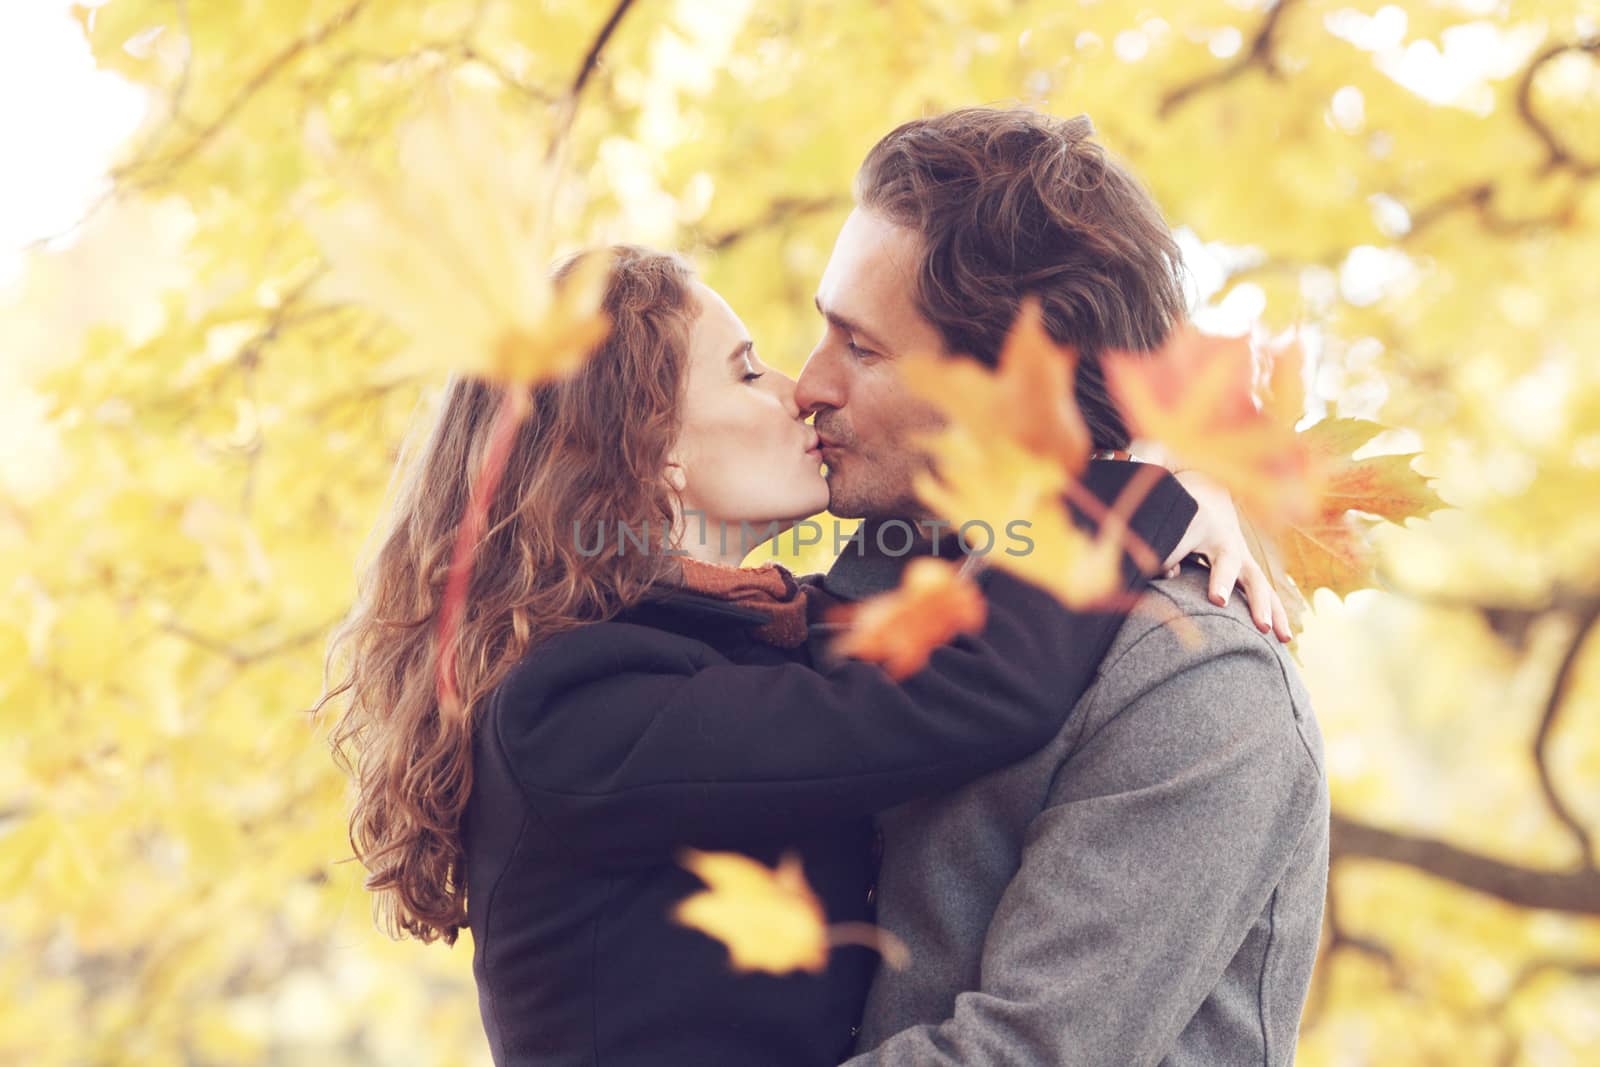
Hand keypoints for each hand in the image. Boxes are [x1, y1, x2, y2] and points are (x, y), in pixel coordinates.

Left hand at [1163, 470, 1291, 642]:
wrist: (1209, 496)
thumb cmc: (1182, 517)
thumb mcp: (1170, 528)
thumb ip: (1165, 551)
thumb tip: (1168, 574)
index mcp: (1204, 528)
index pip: (1199, 548)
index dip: (1210, 575)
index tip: (1218, 600)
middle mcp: (1228, 543)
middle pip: (1233, 565)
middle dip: (1240, 591)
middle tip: (1248, 617)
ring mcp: (1243, 558)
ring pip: (1259, 583)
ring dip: (1270, 610)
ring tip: (1281, 637)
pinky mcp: (1250, 572)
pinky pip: (1266, 594)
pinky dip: (1276, 614)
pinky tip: (1284, 638)